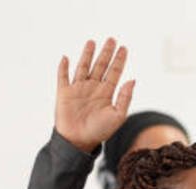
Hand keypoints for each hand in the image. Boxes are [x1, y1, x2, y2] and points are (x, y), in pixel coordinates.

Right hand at [55, 38, 134, 152]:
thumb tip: (132, 80)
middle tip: (112, 39)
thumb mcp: (117, 116)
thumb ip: (125, 98)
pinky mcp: (64, 93)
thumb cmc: (99, 132)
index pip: (114, 72)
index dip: (119, 60)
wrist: (79, 141)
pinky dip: (63, 67)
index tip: (124, 48)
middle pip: (100, 66)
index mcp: (106, 93)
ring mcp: (78, 89)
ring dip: (87, 55)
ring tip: (92, 42)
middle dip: (106, 53)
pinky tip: (66, 58)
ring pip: (83, 67)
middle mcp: (93, 88)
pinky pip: (63, 77)